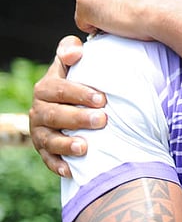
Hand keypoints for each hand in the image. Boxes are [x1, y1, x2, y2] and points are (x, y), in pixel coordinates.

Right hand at [29, 36, 106, 177]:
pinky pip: (48, 160)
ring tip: (86, 148)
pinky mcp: (44, 150)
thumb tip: (75, 52)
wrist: (71, 104)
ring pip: (50, 140)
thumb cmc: (78, 81)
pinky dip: (58, 166)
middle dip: (78, 118)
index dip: (79, 93)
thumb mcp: (72, 64)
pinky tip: (71, 171)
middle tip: (102, 119)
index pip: (59, 89)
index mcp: (46, 88)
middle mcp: (39, 110)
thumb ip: (70, 51)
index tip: (102, 98)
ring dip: (67, 145)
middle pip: (55, 115)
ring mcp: (40, 132)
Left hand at [75, 0, 181, 37]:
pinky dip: (97, 29)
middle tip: (130, 20)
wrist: (166, 10)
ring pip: (92, 7)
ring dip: (105, 17)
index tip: (135, 11)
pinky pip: (85, 22)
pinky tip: (115, 30)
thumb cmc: (172, 3)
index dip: (125, 0)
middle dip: (112, 7)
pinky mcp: (84, 0)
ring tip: (125, 25)